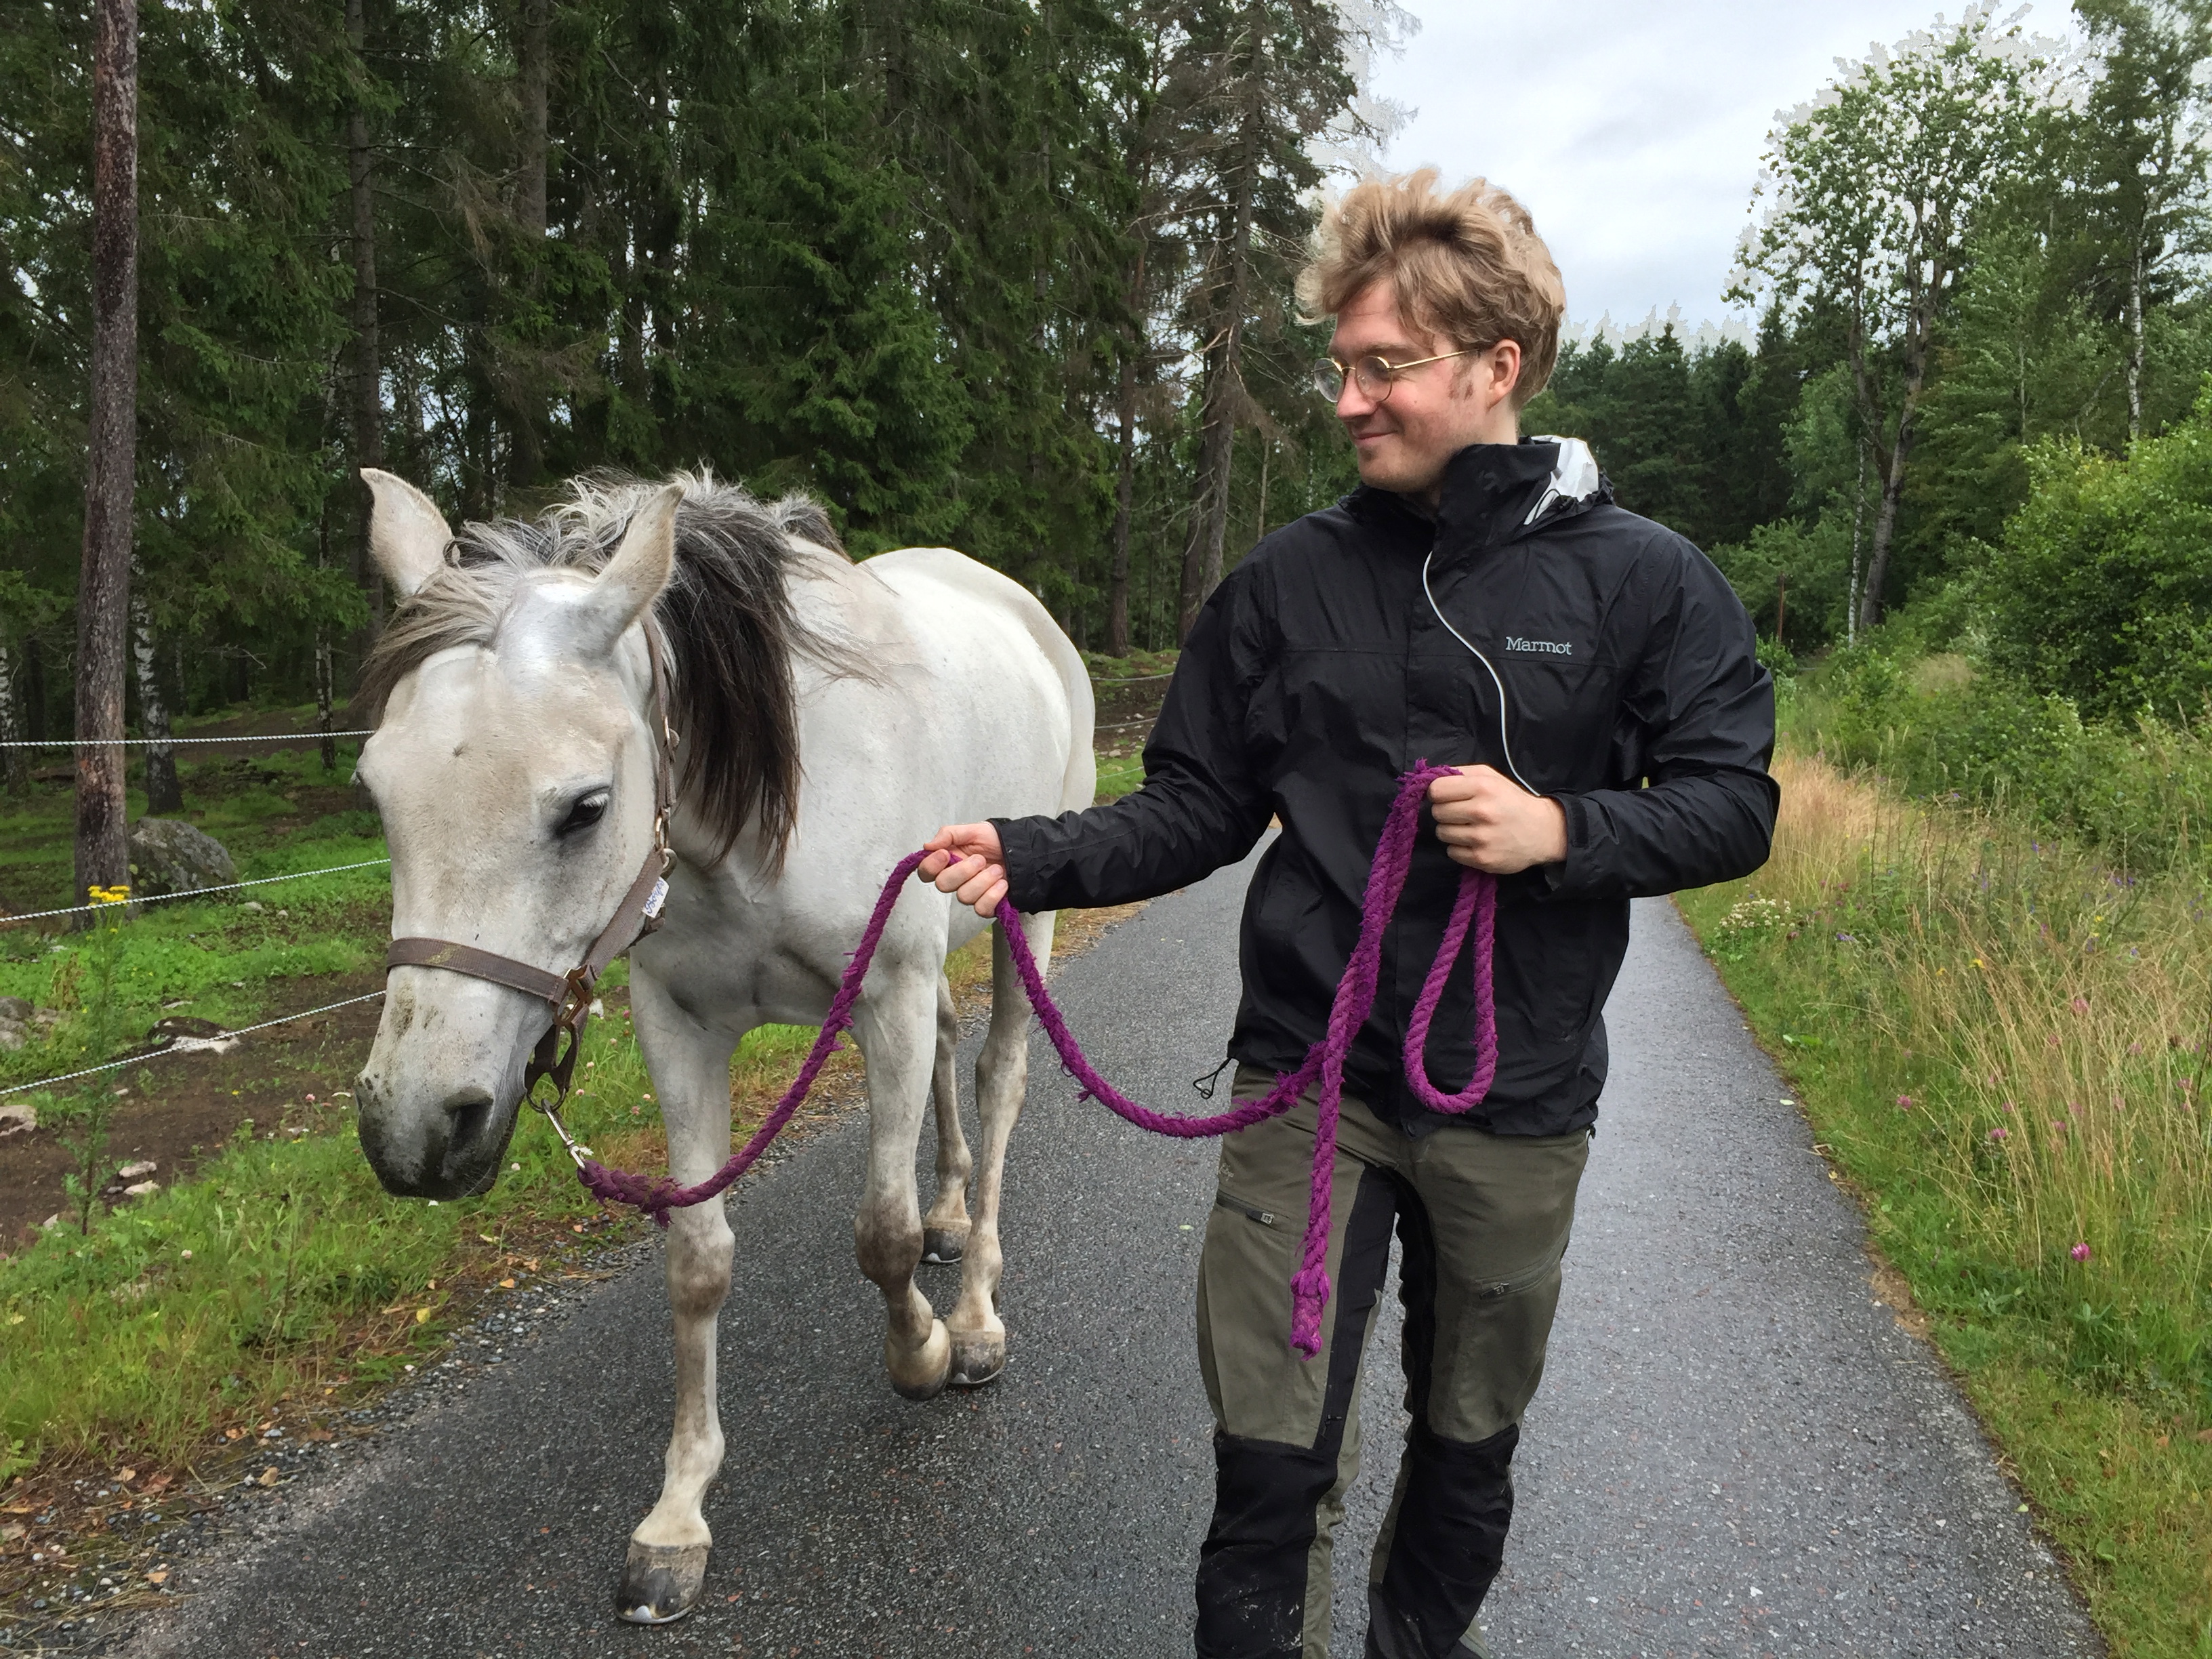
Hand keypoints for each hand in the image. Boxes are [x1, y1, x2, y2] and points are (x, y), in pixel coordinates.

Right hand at [917, 822, 1006, 918]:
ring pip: (964, 897)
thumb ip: (948, 834)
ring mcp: (972, 894)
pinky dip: (993, 895)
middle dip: (963, 871)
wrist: (1023, 850)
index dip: (931, 866)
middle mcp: (957, 880)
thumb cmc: (996, 840)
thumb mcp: (973, 830)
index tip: (945, 854)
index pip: (926, 872)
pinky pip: (981, 908)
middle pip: (943, 885)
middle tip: (980, 859)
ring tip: (997, 869)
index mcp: (949, 861)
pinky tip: (1002, 884)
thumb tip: (927, 846)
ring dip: (983, 880)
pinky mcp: (987, 905)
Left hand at [1428, 765, 1566, 873]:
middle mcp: (1481, 811)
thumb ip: (1461, 773)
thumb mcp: (1491, 777)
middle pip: (1437, 812)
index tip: (1446, 796)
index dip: (1438, 793)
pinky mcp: (1482, 859)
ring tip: (1469, 827)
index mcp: (1482, 787)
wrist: (1543, 831)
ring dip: (1451, 830)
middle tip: (1461, 813)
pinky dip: (1459, 848)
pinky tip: (1474, 842)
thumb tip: (1430, 778)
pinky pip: (1451, 852)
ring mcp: (1481, 837)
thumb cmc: (1512, 801)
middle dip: (1445, 812)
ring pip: (1442, 833)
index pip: (1436, 790)